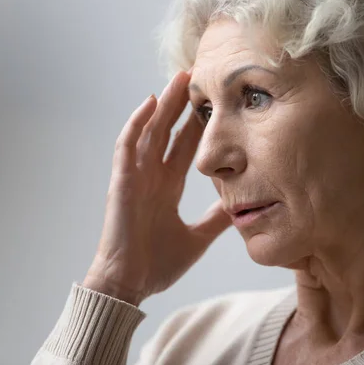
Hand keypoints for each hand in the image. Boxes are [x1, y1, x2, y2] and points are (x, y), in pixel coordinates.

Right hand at [83, 71, 231, 305]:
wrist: (130, 284)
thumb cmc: (157, 264)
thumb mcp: (199, 236)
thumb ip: (216, 218)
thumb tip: (241, 205)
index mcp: (168, 187)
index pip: (185, 148)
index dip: (197, 126)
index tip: (214, 105)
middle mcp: (152, 176)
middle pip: (169, 132)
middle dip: (183, 106)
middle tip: (199, 79)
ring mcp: (136, 176)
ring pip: (150, 131)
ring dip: (163, 105)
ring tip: (179, 79)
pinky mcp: (122, 181)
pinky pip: (127, 146)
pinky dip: (137, 123)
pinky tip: (151, 102)